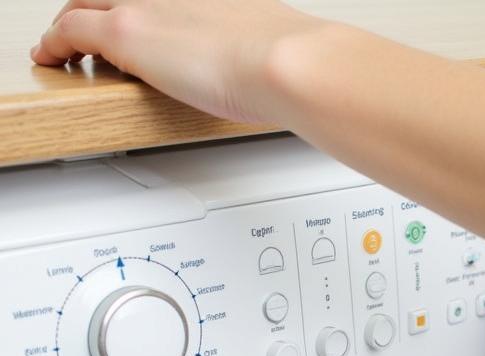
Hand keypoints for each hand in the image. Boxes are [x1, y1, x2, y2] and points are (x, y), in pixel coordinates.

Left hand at [30, 0, 320, 123]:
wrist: (287, 62)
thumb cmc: (287, 61)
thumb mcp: (273, 42)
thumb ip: (259, 49)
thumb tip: (272, 74)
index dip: (134, 9)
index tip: (139, 27)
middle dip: (92, 10)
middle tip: (84, 35)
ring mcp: (145, 5)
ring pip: (83, 3)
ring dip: (71, 26)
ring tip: (64, 51)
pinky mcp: (125, 32)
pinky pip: (69, 31)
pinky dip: (55, 44)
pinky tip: (50, 59)